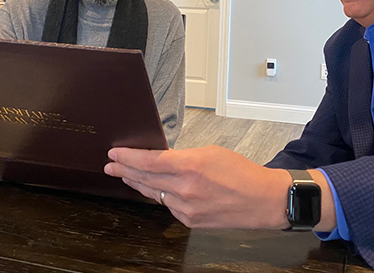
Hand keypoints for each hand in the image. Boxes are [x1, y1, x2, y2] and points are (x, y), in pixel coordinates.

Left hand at [104, 145, 292, 228]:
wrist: (263, 199)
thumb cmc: (242, 172)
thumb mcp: (211, 152)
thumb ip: (183, 157)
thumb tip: (161, 159)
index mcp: (191, 166)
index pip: (149, 161)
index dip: (128, 157)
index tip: (114, 153)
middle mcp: (185, 189)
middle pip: (145, 178)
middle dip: (124, 170)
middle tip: (110, 165)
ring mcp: (187, 208)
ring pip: (155, 193)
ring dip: (138, 183)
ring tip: (125, 176)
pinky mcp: (191, 220)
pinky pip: (169, 205)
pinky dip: (160, 195)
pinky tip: (153, 189)